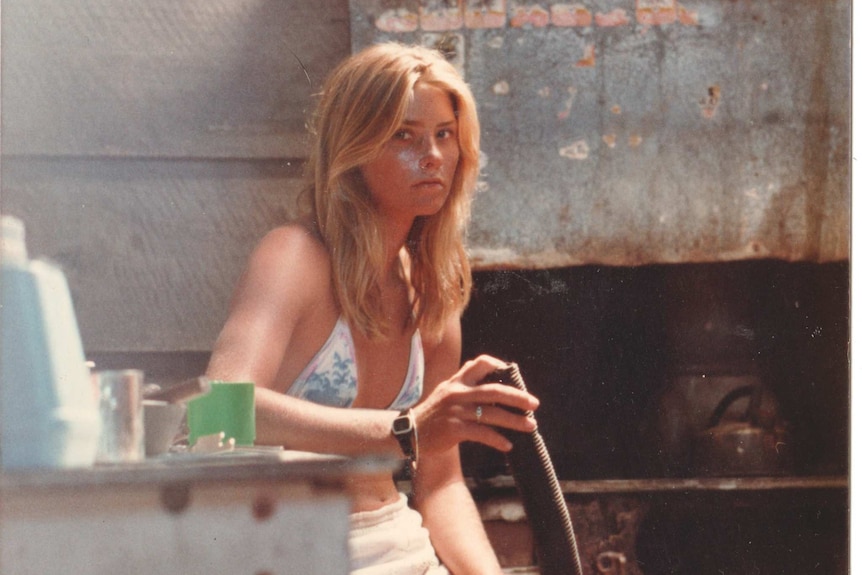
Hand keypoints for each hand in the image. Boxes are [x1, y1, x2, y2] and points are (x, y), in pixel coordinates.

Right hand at [412, 355, 539, 455]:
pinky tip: (508, 445)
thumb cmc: (432, 413)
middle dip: (517, 397)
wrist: (409, 433)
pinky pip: (482, 434)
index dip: (499, 365)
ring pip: (492, 414)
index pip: (480, 363)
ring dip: (514, 421)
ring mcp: (456, 411)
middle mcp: (457, 393)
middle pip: (494, 391)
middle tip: (534, 404)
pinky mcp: (454, 429)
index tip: (513, 373)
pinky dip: (497, 439)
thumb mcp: (445, 390)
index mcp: (457, 381)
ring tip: (530, 426)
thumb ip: (464, 380)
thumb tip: (487, 367)